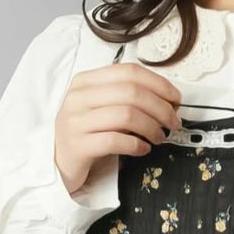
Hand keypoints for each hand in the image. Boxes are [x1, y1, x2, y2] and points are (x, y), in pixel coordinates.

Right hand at [54, 62, 181, 195]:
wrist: (57, 162)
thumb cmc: (87, 133)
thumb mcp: (102, 108)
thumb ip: (127, 99)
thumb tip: (169, 101)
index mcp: (86, 81)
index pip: (129, 72)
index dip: (159, 84)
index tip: (176, 100)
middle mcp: (79, 97)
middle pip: (132, 93)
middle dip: (161, 108)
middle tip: (173, 122)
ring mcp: (76, 121)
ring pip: (127, 116)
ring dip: (152, 128)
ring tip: (159, 137)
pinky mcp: (78, 146)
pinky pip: (116, 141)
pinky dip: (137, 146)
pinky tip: (144, 149)